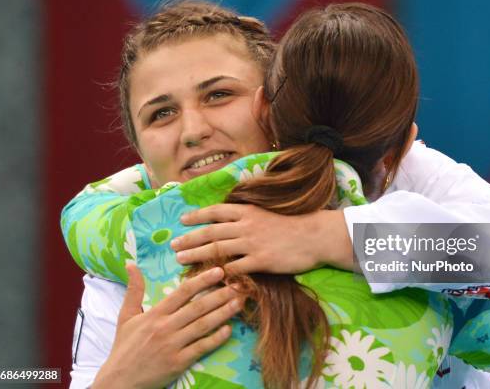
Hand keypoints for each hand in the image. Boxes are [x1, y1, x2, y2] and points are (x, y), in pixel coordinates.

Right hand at [92, 265, 240, 388]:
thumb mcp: (125, 316)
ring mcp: (173, 345)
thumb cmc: (124, 347)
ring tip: (239, 302)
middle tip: (238, 285)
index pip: (182, 292)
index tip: (219, 271)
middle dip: (220, 294)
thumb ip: (133, 290)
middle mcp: (165, 327)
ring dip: (224, 313)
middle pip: (198, 307)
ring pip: (203, 325)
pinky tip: (229, 329)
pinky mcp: (179, 363)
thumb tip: (131, 264)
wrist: (119, 381)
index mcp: (154, 314)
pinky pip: (202, 348)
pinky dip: (217, 338)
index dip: (202, 280)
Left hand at [171, 204, 353, 273]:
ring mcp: (252, 243)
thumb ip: (250, 215)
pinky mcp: (260, 261)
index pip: (216, 211)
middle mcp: (246, 225)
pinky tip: (208, 278)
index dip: (197, 216)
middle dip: (189, 239)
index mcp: (248, 211)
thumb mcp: (269, 212)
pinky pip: (235, 268)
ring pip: (217, 249)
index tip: (183, 221)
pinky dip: (220, 273)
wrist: (316, 235)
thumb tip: (234, 217)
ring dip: (196, 255)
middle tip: (173, 246)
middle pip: (210, 232)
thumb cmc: (295, 222)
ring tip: (181, 260)